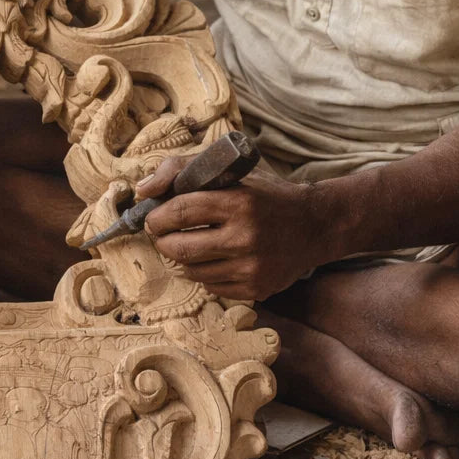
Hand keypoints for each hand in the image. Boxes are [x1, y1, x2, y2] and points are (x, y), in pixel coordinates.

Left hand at [138, 157, 321, 300]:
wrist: (315, 225)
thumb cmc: (267, 194)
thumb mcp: (231, 170)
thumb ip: (183, 169)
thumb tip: (143, 189)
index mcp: (239, 202)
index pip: (182, 211)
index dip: (158, 217)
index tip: (153, 219)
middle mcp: (246, 237)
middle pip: (181, 249)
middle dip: (163, 242)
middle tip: (162, 235)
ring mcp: (253, 267)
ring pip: (193, 271)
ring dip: (182, 259)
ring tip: (188, 244)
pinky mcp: (257, 289)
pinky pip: (212, 287)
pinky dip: (204, 273)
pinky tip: (212, 259)